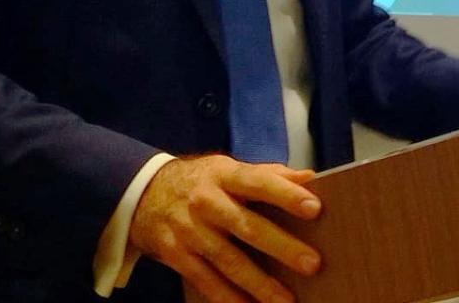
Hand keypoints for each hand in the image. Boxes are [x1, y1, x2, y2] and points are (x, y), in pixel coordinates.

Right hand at [130, 154, 321, 302]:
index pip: (258, 181)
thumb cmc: (200, 181)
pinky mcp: (175, 255)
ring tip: (286, 299)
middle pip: (246, 226)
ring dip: (259, 283)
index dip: (286, 194)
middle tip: (312, 263)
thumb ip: (269, 175)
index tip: (315, 207)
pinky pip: (205, 281)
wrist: (143, 193)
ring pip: (227, 260)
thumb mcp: (229, 169)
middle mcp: (205, 202)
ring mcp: (189, 230)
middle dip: (281, 246)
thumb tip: (310, 178)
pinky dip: (228, 297)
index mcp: (224, 175)